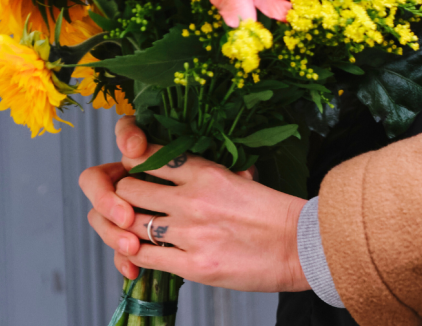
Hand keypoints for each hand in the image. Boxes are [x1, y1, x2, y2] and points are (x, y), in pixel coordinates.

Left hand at [80, 116, 308, 291]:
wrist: (301, 246)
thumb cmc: (275, 214)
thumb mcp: (241, 180)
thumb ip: (210, 174)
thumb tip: (187, 170)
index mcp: (208, 173)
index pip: (150, 156)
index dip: (132, 163)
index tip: (131, 170)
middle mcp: (193, 199)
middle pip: (129, 189)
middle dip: (121, 196)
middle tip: (123, 203)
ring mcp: (191, 233)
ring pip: (130, 223)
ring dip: (123, 227)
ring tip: (128, 227)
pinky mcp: (193, 265)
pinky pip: (143, 256)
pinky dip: (133, 253)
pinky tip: (136, 250)